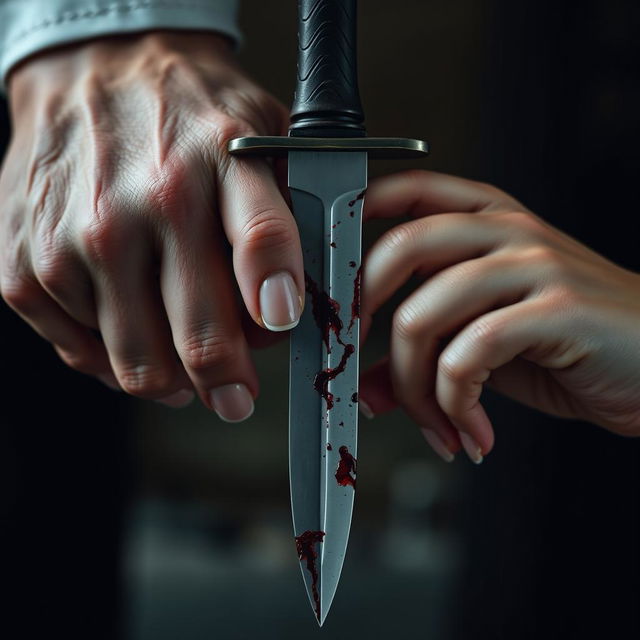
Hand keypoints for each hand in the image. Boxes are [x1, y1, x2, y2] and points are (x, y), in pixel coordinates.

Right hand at [0, 31, 302, 419]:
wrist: (93, 70)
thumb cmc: (186, 114)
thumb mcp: (260, 132)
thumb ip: (290, 212)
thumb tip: (298, 303)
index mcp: (220, 161)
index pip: (261, 240)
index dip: (278, 296)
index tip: (283, 327)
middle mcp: (147, 203)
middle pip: (199, 334)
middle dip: (229, 385)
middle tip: (237, 395)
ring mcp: (80, 239)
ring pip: (141, 365)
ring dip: (174, 381)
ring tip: (186, 365)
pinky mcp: (27, 266)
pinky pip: (83, 355)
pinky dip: (116, 357)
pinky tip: (134, 329)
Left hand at [358, 170, 639, 462]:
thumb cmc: (572, 347)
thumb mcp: (486, 345)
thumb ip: (426, 352)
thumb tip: (365, 387)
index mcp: (487, 221)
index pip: (407, 189)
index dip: (356, 217)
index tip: (332, 272)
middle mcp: (506, 231)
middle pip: (399, 249)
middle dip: (363, 314)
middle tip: (359, 361)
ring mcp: (533, 264)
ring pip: (423, 315)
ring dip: (413, 387)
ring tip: (436, 423)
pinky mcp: (557, 309)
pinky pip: (469, 355)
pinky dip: (456, 405)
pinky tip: (473, 430)